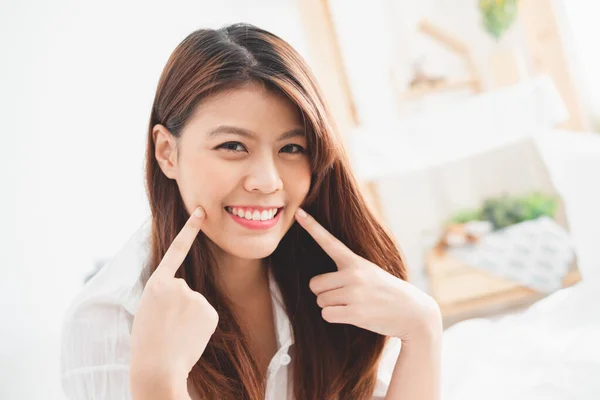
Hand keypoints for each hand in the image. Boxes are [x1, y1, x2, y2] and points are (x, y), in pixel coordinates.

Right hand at [130, 207, 218, 385]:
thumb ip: (165, 293)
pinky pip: (206, 316)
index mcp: (157, 283)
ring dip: (189, 318)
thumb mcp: (147, 309)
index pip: (176, 250)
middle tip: (166, 327)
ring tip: (176, 334)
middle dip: (178, 307)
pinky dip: (200, 326)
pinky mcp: (209, 311)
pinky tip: (189, 337)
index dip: (189, 230)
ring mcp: (195, 297)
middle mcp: (178, 285)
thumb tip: (185, 292)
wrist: (157, 367)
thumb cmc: (148, 341)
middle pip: (184, 291)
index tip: (201, 211)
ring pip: (196, 304)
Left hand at [294, 208, 441, 341]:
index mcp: (355, 261)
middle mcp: (353, 275)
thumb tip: (318, 286)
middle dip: (324, 293)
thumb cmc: (386, 292)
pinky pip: (327, 315)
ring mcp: (354, 294)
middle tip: (345, 296)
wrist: (412, 313)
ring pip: (321, 301)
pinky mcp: (355, 313)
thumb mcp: (370, 272)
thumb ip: (347, 271)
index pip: (329, 241)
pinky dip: (335, 317)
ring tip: (354, 305)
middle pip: (315, 285)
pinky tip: (353, 315)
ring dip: (332, 306)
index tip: (298, 213)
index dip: (312, 227)